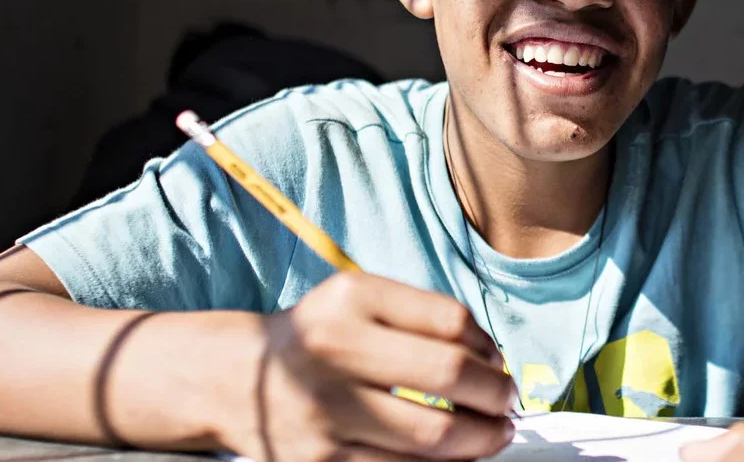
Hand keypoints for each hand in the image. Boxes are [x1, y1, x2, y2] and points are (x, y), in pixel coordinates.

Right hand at [221, 272, 516, 461]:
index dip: (489, 345)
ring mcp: (324, 412)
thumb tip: (491, 355)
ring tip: (494, 432)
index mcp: (350, 301)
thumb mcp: (361, 298)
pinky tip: (455, 455)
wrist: (235, 378)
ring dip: (482, 438)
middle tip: (508, 402)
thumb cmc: (319, 334)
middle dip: (497, 394)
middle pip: (448, 376)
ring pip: (433, 437)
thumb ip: (425, 313)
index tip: (498, 361)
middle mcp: (333, 351)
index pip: (449, 322)